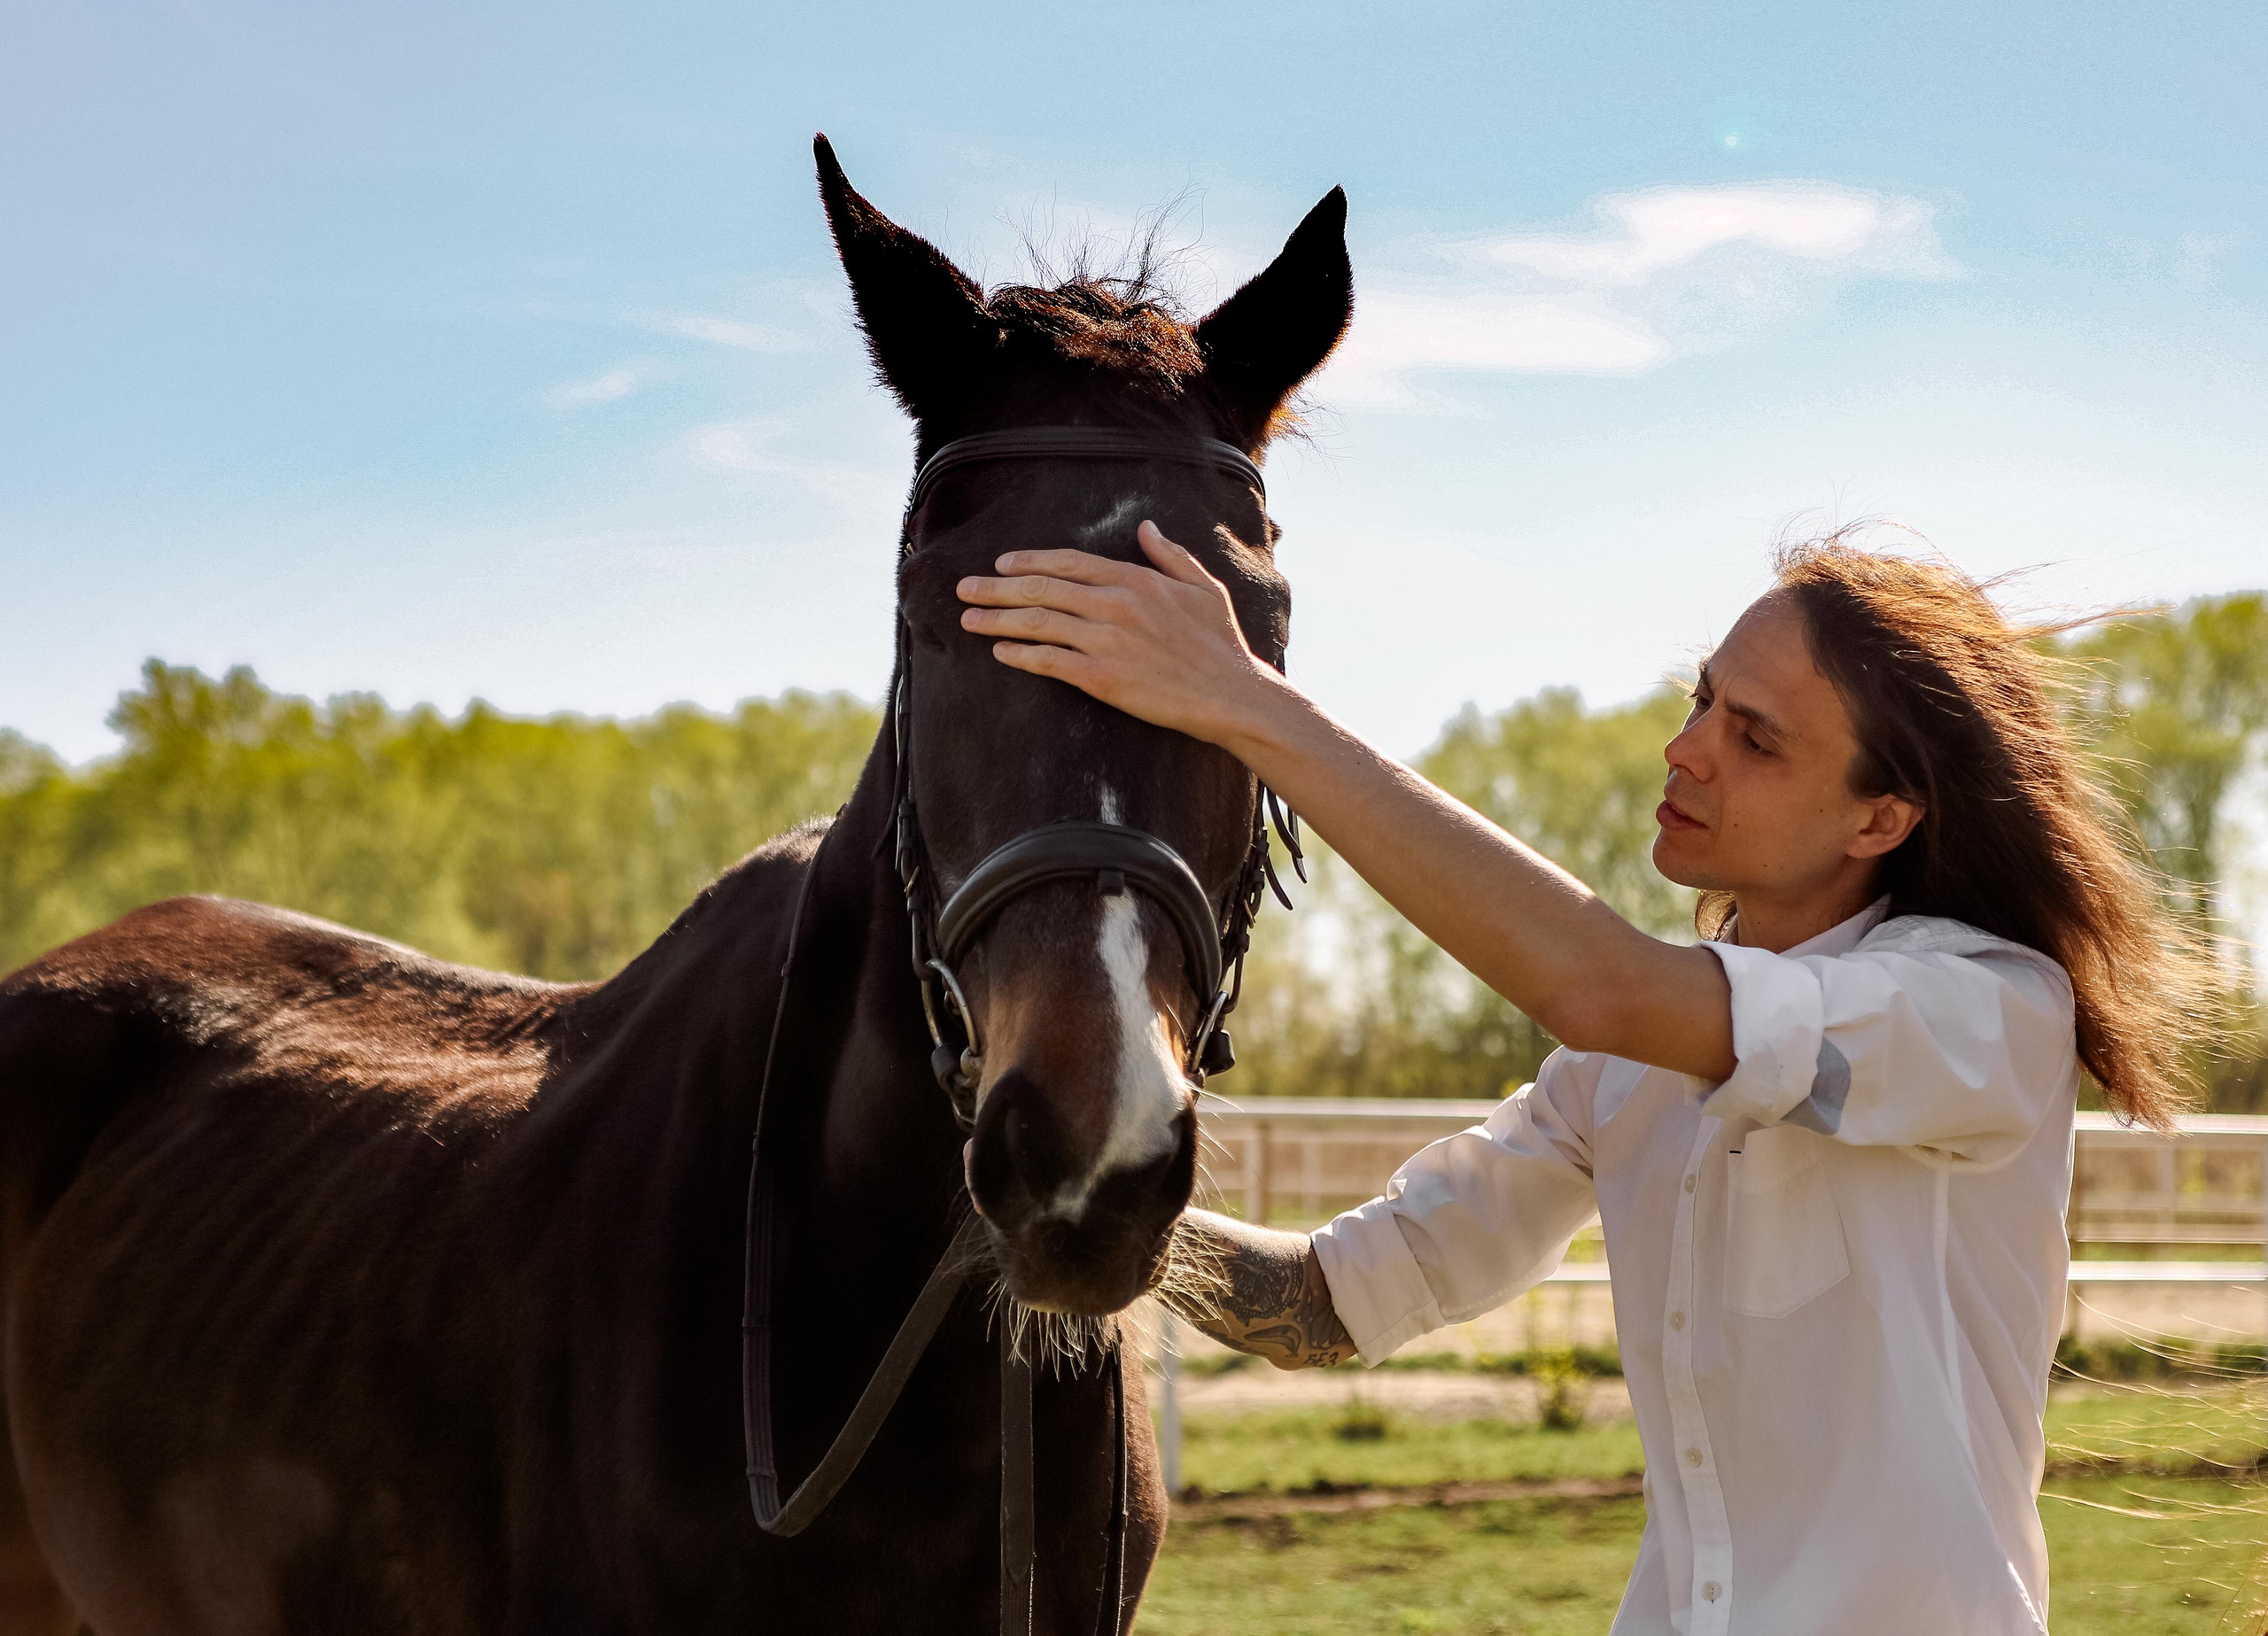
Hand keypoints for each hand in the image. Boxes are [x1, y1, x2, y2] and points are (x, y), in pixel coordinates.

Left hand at [956, 521, 1282, 748]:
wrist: (1231, 694)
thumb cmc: (1221, 644)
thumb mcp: (1203, 587)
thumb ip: (1170, 555)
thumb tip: (1147, 527)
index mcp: (1135, 580)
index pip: (1069, 562)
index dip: (1029, 560)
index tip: (1002, 564)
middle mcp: (1114, 604)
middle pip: (1041, 588)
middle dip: (996, 588)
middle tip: (965, 589)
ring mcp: (1105, 641)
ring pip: (1037, 622)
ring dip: (997, 620)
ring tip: (969, 620)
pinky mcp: (1101, 677)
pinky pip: (1048, 661)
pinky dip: (1019, 655)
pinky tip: (999, 652)